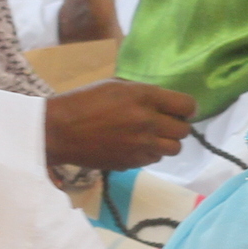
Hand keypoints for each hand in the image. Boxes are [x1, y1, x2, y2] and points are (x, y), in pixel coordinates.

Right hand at [44, 77, 192, 170]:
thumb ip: (145, 93)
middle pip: (184, 131)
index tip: (181, 109)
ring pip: (174, 149)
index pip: (188, 105)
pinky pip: (155, 160)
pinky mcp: (132, 163)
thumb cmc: (85, 101)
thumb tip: (166, 103)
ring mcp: (141, 146)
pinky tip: (136, 146)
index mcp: (144, 97)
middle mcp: (148, 122)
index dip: (187, 108)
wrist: (59, 131)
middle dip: (178, 126)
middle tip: (165, 123)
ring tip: (151, 136)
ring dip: (167, 142)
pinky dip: (150, 154)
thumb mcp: (116, 86)